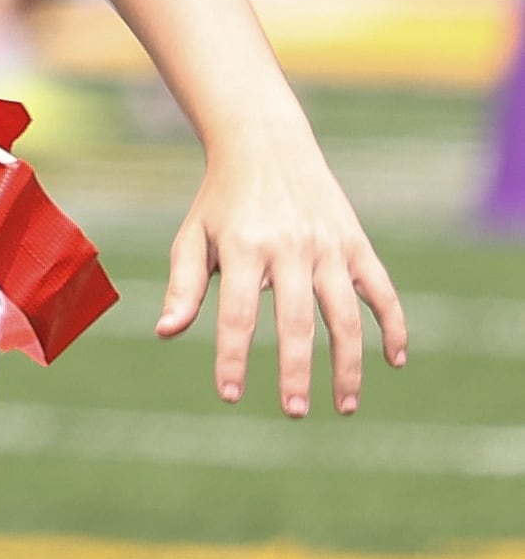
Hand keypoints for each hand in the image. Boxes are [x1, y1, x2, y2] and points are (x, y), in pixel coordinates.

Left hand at [156, 117, 405, 415]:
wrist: (265, 146)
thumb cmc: (220, 202)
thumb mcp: (193, 237)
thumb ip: (183, 287)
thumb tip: (166, 333)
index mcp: (243, 248)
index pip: (238, 314)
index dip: (233, 357)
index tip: (229, 395)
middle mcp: (290, 247)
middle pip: (297, 321)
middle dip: (296, 371)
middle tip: (292, 411)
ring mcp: (329, 246)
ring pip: (346, 315)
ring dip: (348, 364)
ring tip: (343, 406)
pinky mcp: (357, 244)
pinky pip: (382, 291)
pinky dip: (393, 326)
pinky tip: (393, 361)